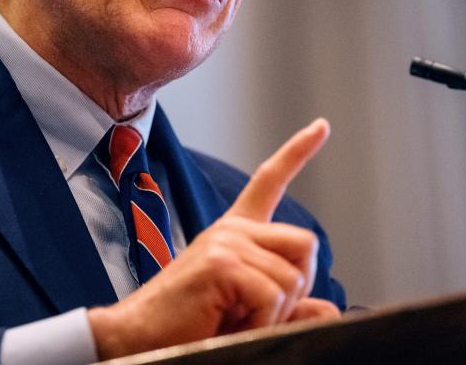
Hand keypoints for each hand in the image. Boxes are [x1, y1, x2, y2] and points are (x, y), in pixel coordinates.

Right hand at [88, 118, 339, 358]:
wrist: (138, 339)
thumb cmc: (189, 328)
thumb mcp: (248, 314)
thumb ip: (287, 307)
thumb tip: (327, 308)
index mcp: (234, 233)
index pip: (269, 182)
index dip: (298, 152)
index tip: (320, 126)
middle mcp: (231, 230)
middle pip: (306, 244)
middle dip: (296, 287)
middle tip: (257, 312)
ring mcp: (225, 242)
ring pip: (293, 278)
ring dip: (273, 315)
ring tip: (234, 321)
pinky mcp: (221, 263)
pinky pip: (272, 296)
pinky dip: (260, 323)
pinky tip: (229, 324)